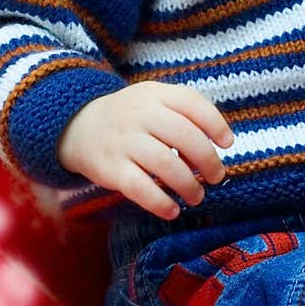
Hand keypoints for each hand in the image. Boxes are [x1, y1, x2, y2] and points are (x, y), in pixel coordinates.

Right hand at [57, 81, 233, 218]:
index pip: (192, 102)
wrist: (76, 126)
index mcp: (155, 94)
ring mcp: (123, 141)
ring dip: (188, 184)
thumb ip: (183, 117)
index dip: (215, 123)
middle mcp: (139, 114)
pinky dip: (160, 202)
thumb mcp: (153, 103)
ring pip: (165, 163)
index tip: (228, 143)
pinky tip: (172, 210)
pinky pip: (140, 188)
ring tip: (197, 196)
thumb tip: (214, 150)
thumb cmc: (130, 117)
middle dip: (207, 160)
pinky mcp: (110, 169)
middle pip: (184, 135)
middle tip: (216, 177)